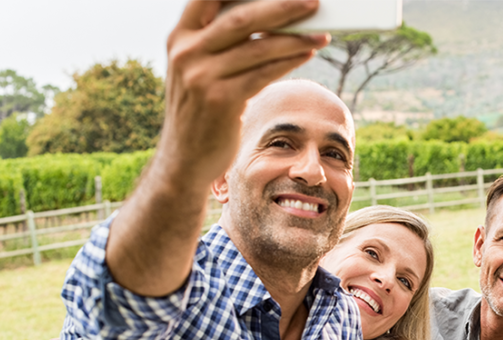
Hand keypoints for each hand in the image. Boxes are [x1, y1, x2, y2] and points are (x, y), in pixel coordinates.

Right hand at [158, 0, 329, 187]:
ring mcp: (201, 76)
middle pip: (242, 17)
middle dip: (282, 6)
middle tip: (312, 2)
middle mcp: (186, 52)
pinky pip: (263, 74)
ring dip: (296, 38)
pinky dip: (289, 61)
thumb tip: (268, 17)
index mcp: (179, 37)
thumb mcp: (197, 70)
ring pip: (258, 47)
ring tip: (323, 32)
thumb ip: (219, 43)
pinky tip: (307, 53)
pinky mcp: (220, 101)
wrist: (184, 160)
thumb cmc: (200, 111)